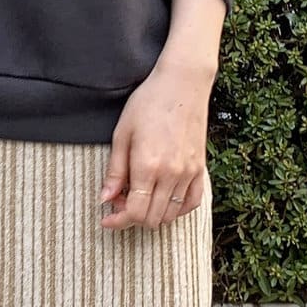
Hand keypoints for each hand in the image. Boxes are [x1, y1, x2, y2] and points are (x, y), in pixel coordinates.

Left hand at [98, 53, 215, 230]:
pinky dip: (176, 209)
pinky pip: (191, 202)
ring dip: (152, 214)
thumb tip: (106, 199)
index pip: (135, 212)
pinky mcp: (200, 168)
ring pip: (171, 215)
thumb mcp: (122, 134)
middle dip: (132, 218)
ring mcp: (189, 173)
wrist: (182, 84)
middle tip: (120, 202)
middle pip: (152, 218)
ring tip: (139, 196)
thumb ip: (115, 171)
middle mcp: (171, 174)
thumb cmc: (148, 103)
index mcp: (148, 166)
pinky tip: (163, 199)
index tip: (107, 219)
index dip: (118, 221)